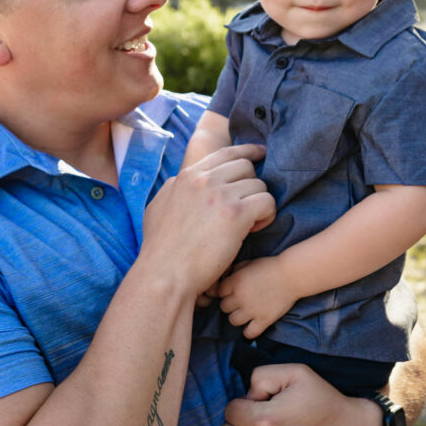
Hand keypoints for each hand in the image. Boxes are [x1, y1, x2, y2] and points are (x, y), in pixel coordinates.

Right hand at [143, 144, 274, 300]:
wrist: (164, 274)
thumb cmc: (160, 248)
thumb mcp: (158, 207)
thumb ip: (174, 189)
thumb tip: (181, 181)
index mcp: (188, 176)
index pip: (226, 153)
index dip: (248, 152)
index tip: (260, 154)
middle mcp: (204, 180)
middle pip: (246, 167)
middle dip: (251, 186)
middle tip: (247, 208)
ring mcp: (220, 195)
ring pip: (259, 185)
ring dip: (259, 204)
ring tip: (250, 223)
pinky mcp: (236, 214)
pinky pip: (267, 202)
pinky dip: (267, 215)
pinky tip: (254, 229)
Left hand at [218, 255, 295, 338]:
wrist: (292, 275)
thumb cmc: (270, 266)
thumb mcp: (248, 263)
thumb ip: (234, 270)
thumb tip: (224, 278)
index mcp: (235, 281)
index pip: (218, 292)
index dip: (225, 291)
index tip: (232, 291)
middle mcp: (240, 297)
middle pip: (224, 307)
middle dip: (230, 304)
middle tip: (239, 301)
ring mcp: (252, 310)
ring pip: (233, 321)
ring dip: (237, 317)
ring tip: (245, 313)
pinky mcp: (264, 320)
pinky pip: (249, 333)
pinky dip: (248, 331)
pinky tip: (252, 325)